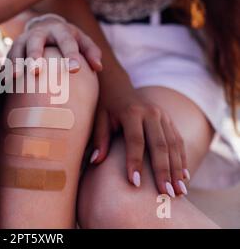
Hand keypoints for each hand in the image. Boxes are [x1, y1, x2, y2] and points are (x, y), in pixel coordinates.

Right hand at [7, 17, 102, 74]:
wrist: (45, 27)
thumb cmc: (68, 39)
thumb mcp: (82, 40)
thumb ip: (91, 52)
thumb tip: (98, 67)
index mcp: (60, 30)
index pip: (67, 41)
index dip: (71, 55)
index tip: (75, 69)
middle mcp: (40, 32)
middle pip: (36, 42)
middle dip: (35, 55)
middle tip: (36, 71)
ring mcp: (24, 39)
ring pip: (17, 49)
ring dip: (16, 62)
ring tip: (14, 77)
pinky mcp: (13, 47)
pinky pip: (7, 58)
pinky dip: (5, 68)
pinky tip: (4, 82)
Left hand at [90, 79, 188, 196]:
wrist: (118, 86)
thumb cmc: (105, 106)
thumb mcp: (99, 118)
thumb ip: (99, 139)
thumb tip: (95, 161)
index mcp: (131, 111)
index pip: (135, 140)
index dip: (135, 162)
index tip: (135, 183)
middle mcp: (151, 112)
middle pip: (160, 145)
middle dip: (164, 171)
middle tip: (166, 193)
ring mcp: (163, 115)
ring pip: (174, 145)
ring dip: (177, 169)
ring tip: (179, 192)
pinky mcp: (169, 120)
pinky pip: (179, 141)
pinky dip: (182, 159)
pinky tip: (184, 177)